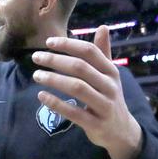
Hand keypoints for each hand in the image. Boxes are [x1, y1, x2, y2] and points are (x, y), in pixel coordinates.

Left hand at [30, 25, 142, 158]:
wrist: (122, 131)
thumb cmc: (109, 97)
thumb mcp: (109, 75)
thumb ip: (103, 53)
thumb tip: (103, 27)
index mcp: (111, 71)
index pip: (89, 51)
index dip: (68, 45)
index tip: (48, 42)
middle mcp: (110, 86)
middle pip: (80, 68)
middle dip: (56, 60)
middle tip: (36, 57)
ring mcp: (104, 105)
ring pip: (77, 88)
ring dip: (54, 80)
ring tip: (36, 75)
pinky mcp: (96, 124)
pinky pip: (74, 112)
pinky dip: (56, 103)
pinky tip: (41, 96)